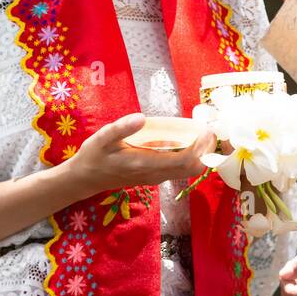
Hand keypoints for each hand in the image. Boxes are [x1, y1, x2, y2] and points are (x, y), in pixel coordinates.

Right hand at [68, 113, 216, 196]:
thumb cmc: (94, 156)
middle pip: (191, 168)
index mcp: (145, 164)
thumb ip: (122, 128)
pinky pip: (179, 169)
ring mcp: (156, 177)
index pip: (183, 161)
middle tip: (211, 129)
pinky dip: (190, 157)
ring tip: (203, 133)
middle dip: (205, 151)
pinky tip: (188, 140)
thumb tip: (141, 117)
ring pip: (187, 171)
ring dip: (199, 154)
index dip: (200, 148)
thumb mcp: (103, 138)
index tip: (206, 130)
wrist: (86, 179)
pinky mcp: (155, 176)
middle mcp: (155, 174)